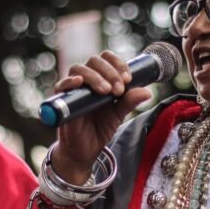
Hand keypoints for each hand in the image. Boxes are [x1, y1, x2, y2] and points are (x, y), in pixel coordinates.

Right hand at [52, 51, 150, 182]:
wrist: (86, 149)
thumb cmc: (100, 128)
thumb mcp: (119, 114)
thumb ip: (130, 101)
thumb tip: (147, 92)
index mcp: (101, 78)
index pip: (107, 59)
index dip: (118, 64)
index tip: (128, 79)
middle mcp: (86, 79)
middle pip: (94, 61)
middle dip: (110, 72)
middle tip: (119, 89)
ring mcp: (73, 88)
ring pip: (79, 69)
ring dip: (95, 77)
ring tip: (106, 91)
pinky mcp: (62, 100)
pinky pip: (62, 85)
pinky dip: (70, 81)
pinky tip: (79, 82)